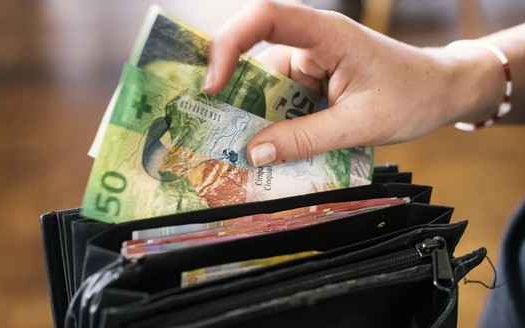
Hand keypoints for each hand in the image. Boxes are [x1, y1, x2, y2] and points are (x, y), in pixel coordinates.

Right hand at [204, 0, 503, 166]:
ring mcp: (311, 63)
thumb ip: (306, 139)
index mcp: (325, 35)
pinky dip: (274, 125)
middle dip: (233, 99)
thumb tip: (254, 152)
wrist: (440, 91)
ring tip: (246, 154)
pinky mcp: (313, 81)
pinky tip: (272, 150)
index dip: (228, 45)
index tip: (211, 85)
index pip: (263, 18)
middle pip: (255, 62)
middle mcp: (311, 43)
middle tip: (216, 136)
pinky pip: (282, 102)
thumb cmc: (411, 95)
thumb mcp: (359, 125)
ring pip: (266, 89)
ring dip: (256, 119)